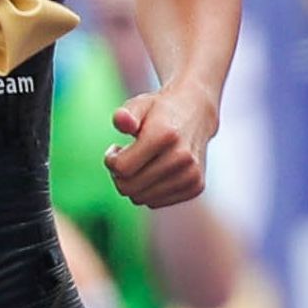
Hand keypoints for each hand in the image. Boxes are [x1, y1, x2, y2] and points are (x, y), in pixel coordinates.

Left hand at [106, 82, 216, 208]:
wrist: (196, 113)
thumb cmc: (159, 110)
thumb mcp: (139, 105)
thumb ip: (126, 113)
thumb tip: (121, 120)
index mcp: (165, 135)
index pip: (122, 168)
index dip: (111, 161)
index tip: (115, 149)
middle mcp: (182, 157)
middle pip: (129, 187)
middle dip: (119, 175)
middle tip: (124, 159)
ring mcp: (191, 174)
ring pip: (141, 198)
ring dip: (133, 184)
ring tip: (139, 164)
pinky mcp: (196, 186)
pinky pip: (155, 202)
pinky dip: (148, 191)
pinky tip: (153, 172)